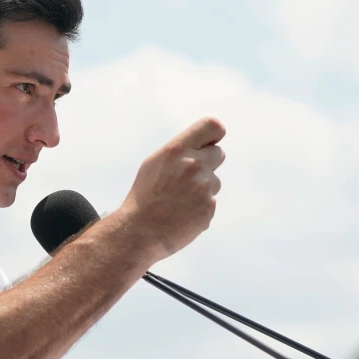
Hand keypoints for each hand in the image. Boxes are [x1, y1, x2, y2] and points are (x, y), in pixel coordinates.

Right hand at [118, 116, 225, 264]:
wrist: (139, 232)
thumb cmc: (144, 196)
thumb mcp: (155, 163)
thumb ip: (180, 151)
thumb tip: (203, 144)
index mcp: (177, 150)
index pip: (212, 126)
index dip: (215, 134)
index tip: (211, 142)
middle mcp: (193, 165)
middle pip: (219, 153)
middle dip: (207, 163)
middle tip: (187, 178)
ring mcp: (204, 187)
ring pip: (214, 181)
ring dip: (202, 189)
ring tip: (179, 201)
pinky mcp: (209, 207)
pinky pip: (211, 202)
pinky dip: (200, 207)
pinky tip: (182, 214)